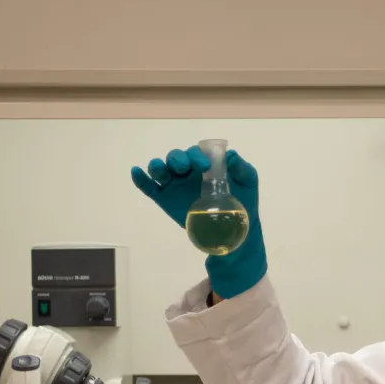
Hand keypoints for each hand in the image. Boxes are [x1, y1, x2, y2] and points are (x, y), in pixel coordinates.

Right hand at [131, 145, 266, 298]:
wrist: (233, 231)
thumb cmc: (242, 202)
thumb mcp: (248, 183)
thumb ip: (242, 168)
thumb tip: (231, 155)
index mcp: (205, 164)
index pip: (196, 152)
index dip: (197, 155)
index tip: (204, 166)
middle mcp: (187, 171)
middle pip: (176, 158)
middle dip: (177, 159)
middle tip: (183, 168)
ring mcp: (174, 185)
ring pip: (160, 170)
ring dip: (157, 166)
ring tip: (160, 170)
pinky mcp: (164, 199)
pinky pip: (149, 187)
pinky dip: (140, 179)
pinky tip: (136, 173)